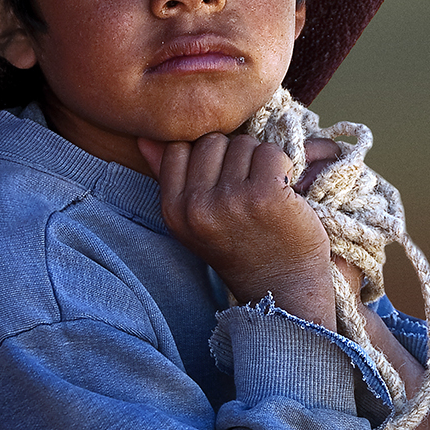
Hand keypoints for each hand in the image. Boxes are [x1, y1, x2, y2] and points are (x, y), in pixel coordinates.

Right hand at [139, 133, 334, 328]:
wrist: (281, 291)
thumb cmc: (242, 252)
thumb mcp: (195, 222)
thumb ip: (170, 178)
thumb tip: (144, 138)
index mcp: (173, 211)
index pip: (179, 148)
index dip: (207, 156)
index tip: (224, 180)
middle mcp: (196, 206)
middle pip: (213, 141)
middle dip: (234, 156)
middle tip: (249, 187)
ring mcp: (231, 199)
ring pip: (244, 144)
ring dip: (260, 161)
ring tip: (265, 193)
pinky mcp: (265, 194)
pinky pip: (271, 152)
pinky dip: (283, 166)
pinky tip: (284, 191)